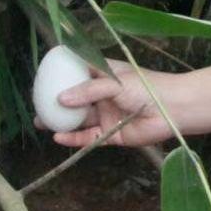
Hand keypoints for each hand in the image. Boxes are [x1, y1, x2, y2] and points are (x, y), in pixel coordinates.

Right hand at [42, 60, 210, 148]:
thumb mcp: (113, 82)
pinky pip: (89, 138)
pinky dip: (74, 138)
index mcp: (104, 75)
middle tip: (37, 105)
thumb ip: (87, 91)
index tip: (42, 77)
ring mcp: (107, 115)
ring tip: (41, 122)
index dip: (62, 74)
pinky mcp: (112, 135)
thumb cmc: (146, 86)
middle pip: (75, 99)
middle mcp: (103, 95)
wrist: (173, 109)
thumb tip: (61, 99)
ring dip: (61, 122)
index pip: (79, 72)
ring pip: (79, 120)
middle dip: (56, 103)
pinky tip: (58, 137)